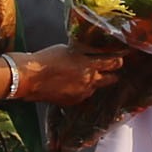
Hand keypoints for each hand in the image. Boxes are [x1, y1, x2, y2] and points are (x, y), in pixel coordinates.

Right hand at [2, 44, 124, 106]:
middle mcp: (89, 81)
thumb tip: (92, 52)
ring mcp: (82, 93)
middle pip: (111, 79)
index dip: (119, 59)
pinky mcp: (73, 102)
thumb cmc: (45, 59)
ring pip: (95, 87)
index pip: (113, 62)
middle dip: (112, 74)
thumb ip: (83, 52)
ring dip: (94, 82)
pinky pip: (83, 95)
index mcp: (89, 64)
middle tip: (112, 68)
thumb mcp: (68, 49)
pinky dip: (81, 90)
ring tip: (85, 76)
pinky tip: (72, 84)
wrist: (29, 79)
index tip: (122, 56)